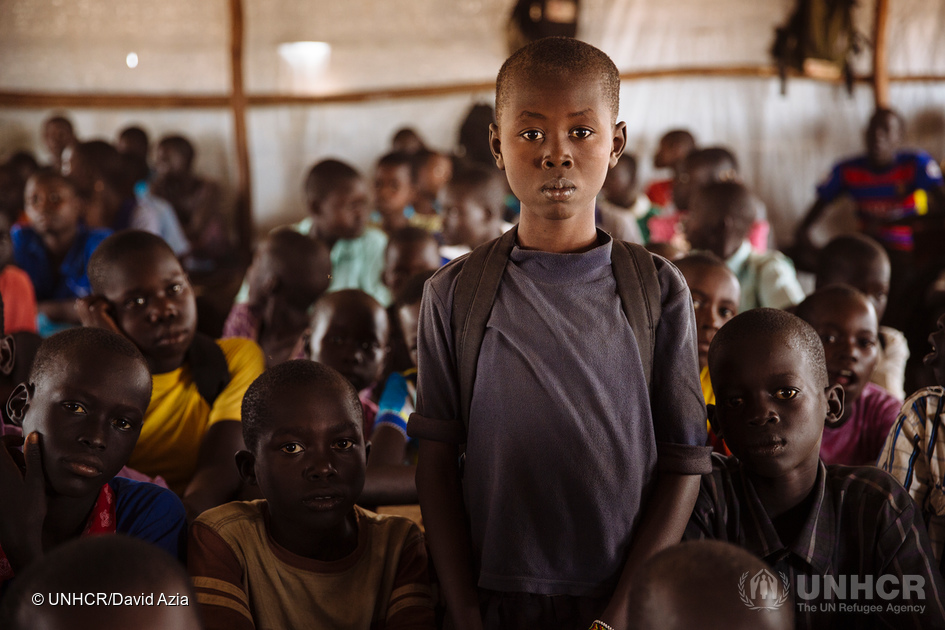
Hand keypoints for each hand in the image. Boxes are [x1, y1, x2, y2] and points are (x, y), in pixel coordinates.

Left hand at [0, 432, 45, 572]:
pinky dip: (9, 478)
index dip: (11, 439)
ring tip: (28, 476)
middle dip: (13, 454)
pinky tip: (22, 488)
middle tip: (29, 462)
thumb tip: (32, 436)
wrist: (18, 536)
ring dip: (12, 466)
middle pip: (0, 456)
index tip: (25, 442)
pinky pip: (1, 481)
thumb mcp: (36, 479)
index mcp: (1, 469)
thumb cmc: (29, 508)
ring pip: (1, 469)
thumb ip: (33, 456)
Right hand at [75, 296, 120, 334]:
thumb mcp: (109, 323)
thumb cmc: (119, 337)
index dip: (89, 300)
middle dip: (93, 298)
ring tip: (109, 307)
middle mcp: (86, 324)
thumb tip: (105, 300)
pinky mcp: (98, 323)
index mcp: (87, 324)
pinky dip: (105, 305)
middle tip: (106, 302)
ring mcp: (90, 323)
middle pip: (80, 303)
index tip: (100, 300)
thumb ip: (105, 314)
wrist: (121, 348)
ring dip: (99, 301)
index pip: (79, 306)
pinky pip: (96, 307)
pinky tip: (112, 310)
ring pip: (86, 304)